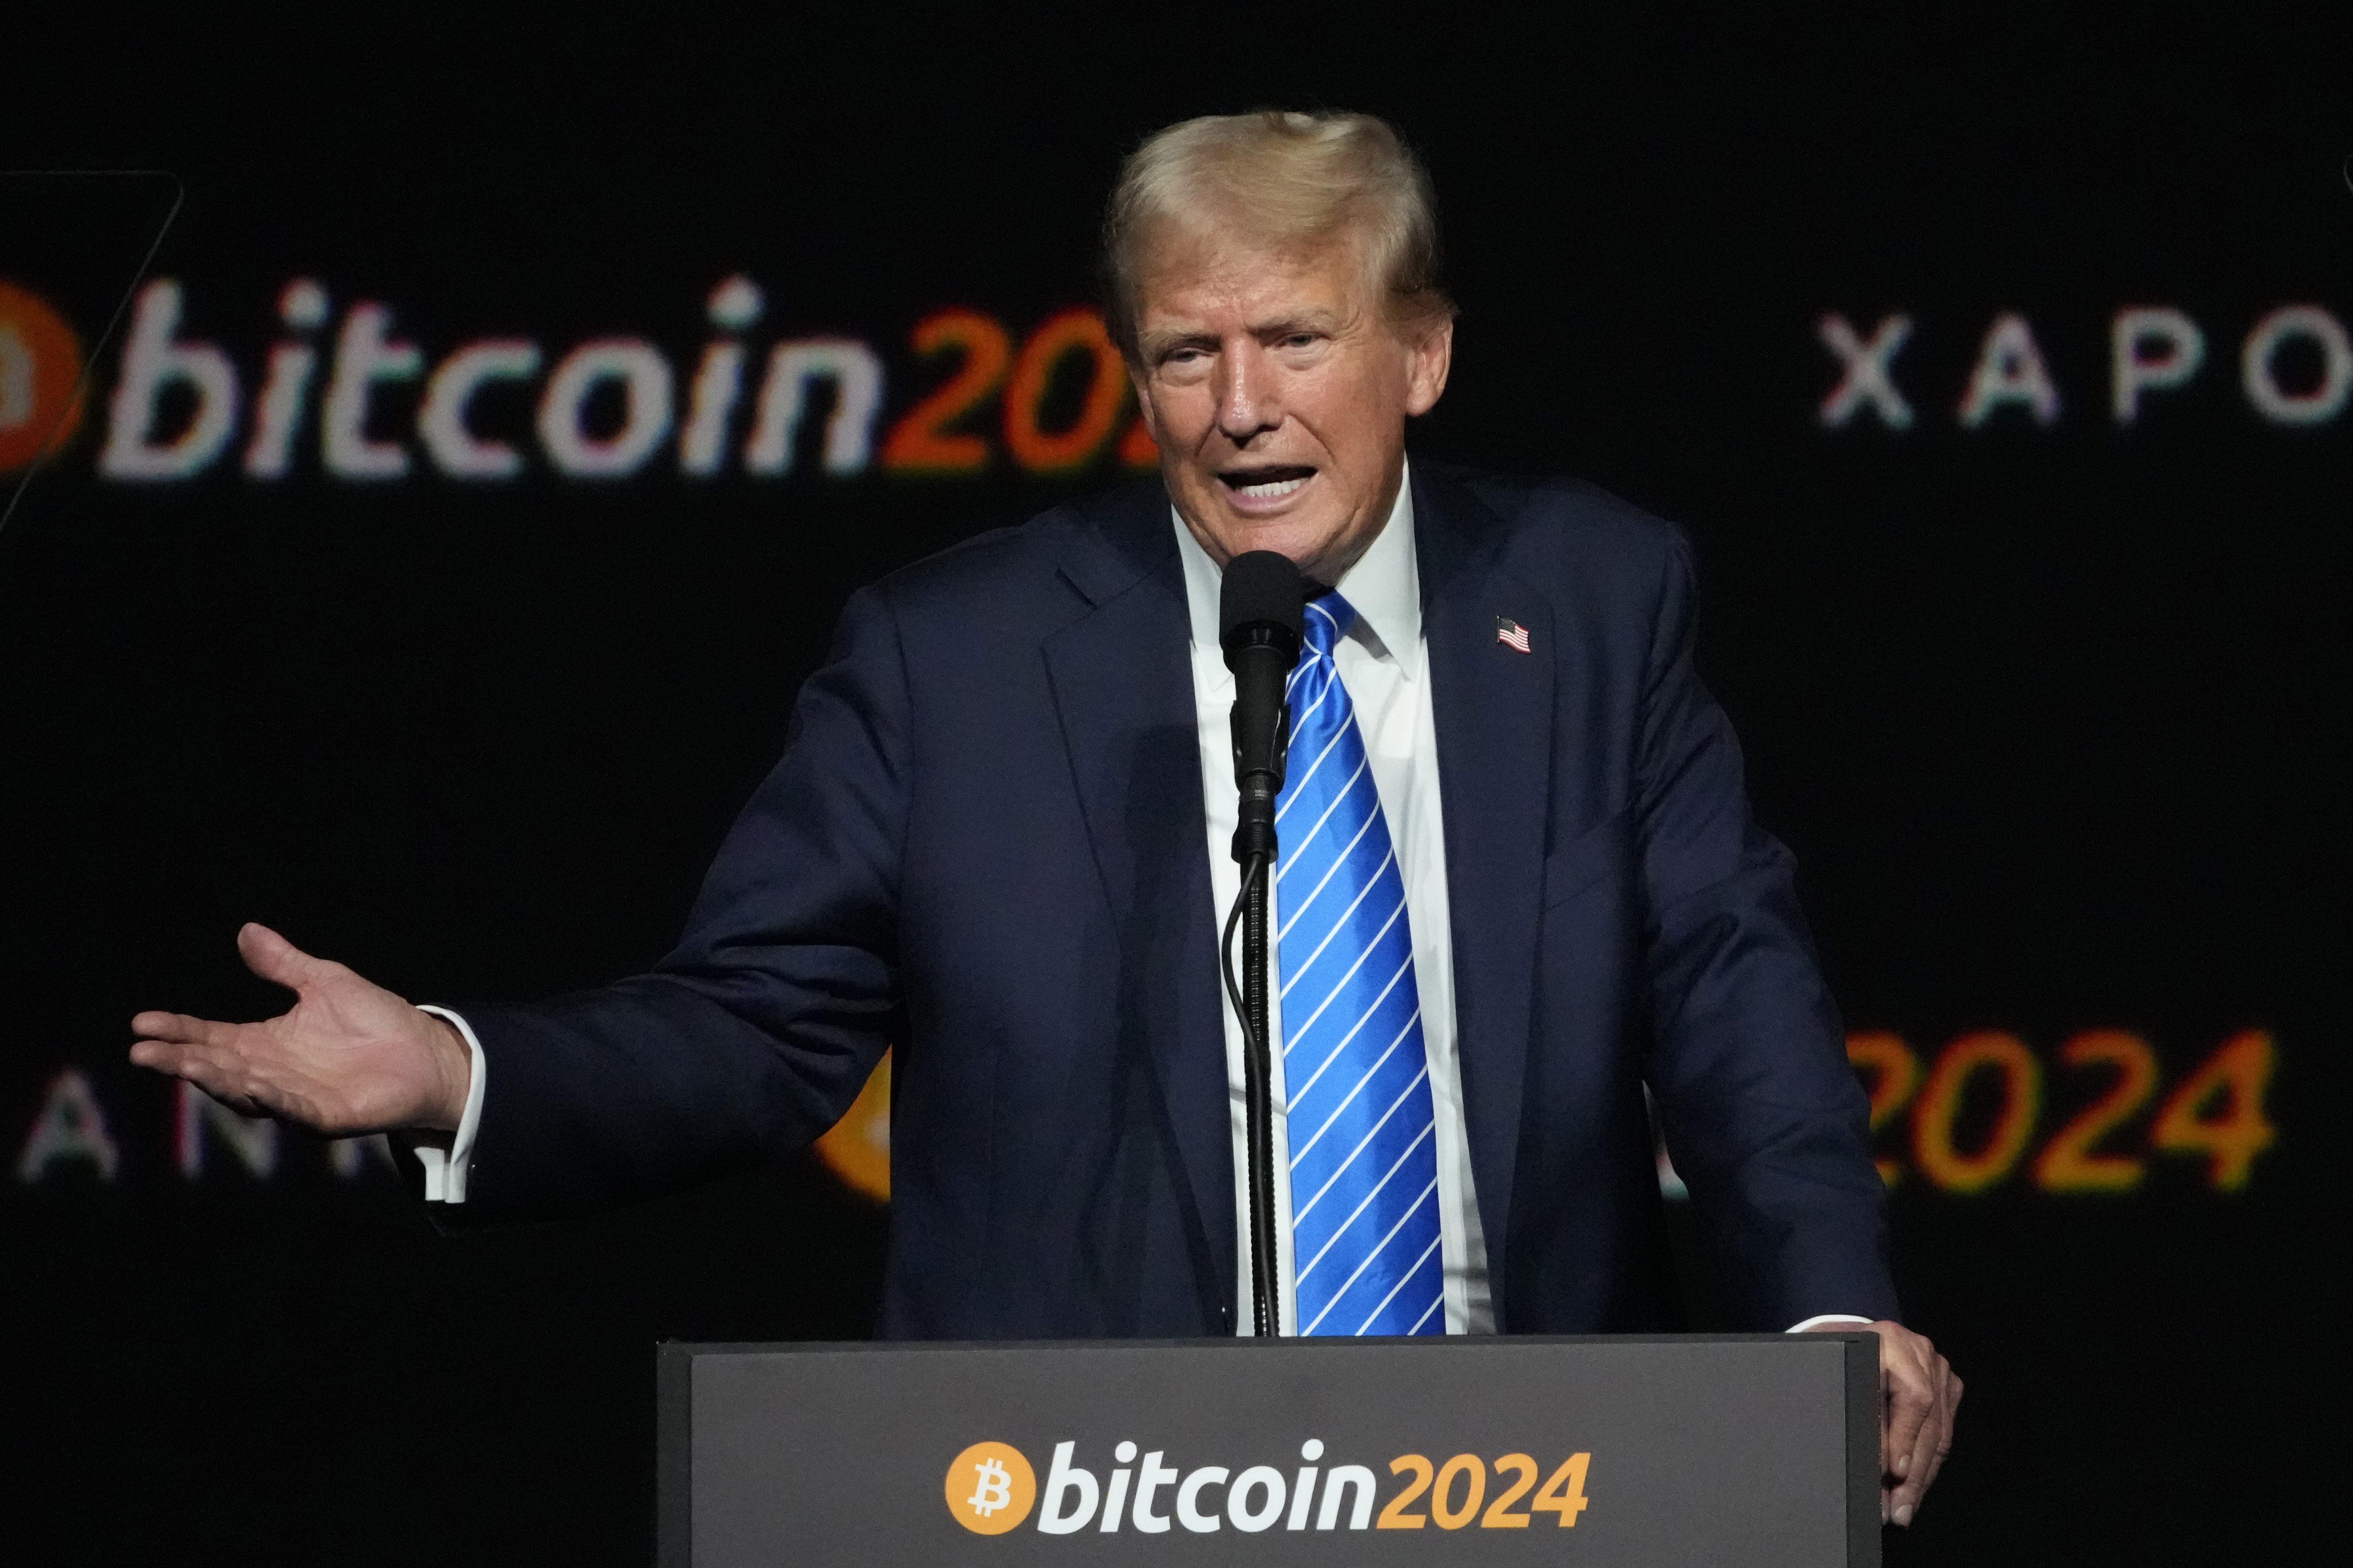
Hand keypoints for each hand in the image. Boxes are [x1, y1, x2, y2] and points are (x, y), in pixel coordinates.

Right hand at [129, 923, 471, 1133]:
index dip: (179, 1030)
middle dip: (180, 1059)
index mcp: (266, 1042)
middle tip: (142, 1052)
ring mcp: (296, 1098)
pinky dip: (274, 1099)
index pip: (212, 1036)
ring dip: (216, 1079)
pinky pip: (295, 1110)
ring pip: (247, 1091)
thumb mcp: (324, 982)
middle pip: (217, 1066)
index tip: (142, 1022)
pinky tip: (253, 1086)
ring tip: (185, 1064)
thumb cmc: (376, 1018)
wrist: (425, 1052)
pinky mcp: (327, 1116)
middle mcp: (272, 1073)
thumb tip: (246, 930)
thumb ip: (283, 964)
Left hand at [1803, 1318, 1960, 1526]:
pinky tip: (1914, 1488)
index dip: (1901, 1439)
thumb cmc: (1831, 1355)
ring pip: (1939, 1435)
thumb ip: (1847, 1405)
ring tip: (1904, 1508)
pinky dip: (1928, 1465)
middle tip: (1896, 1509)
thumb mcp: (1830, 1372)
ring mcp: (1936, 1368)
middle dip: (1911, 1473)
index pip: (1909, 1398)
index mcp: (1888, 1341)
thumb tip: (1863, 1462)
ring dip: (1921, 1477)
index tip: (1890, 1473)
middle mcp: (1918, 1352)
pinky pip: (1944, 1433)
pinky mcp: (1946, 1385)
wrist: (1847, 1334)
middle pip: (1927, 1422)